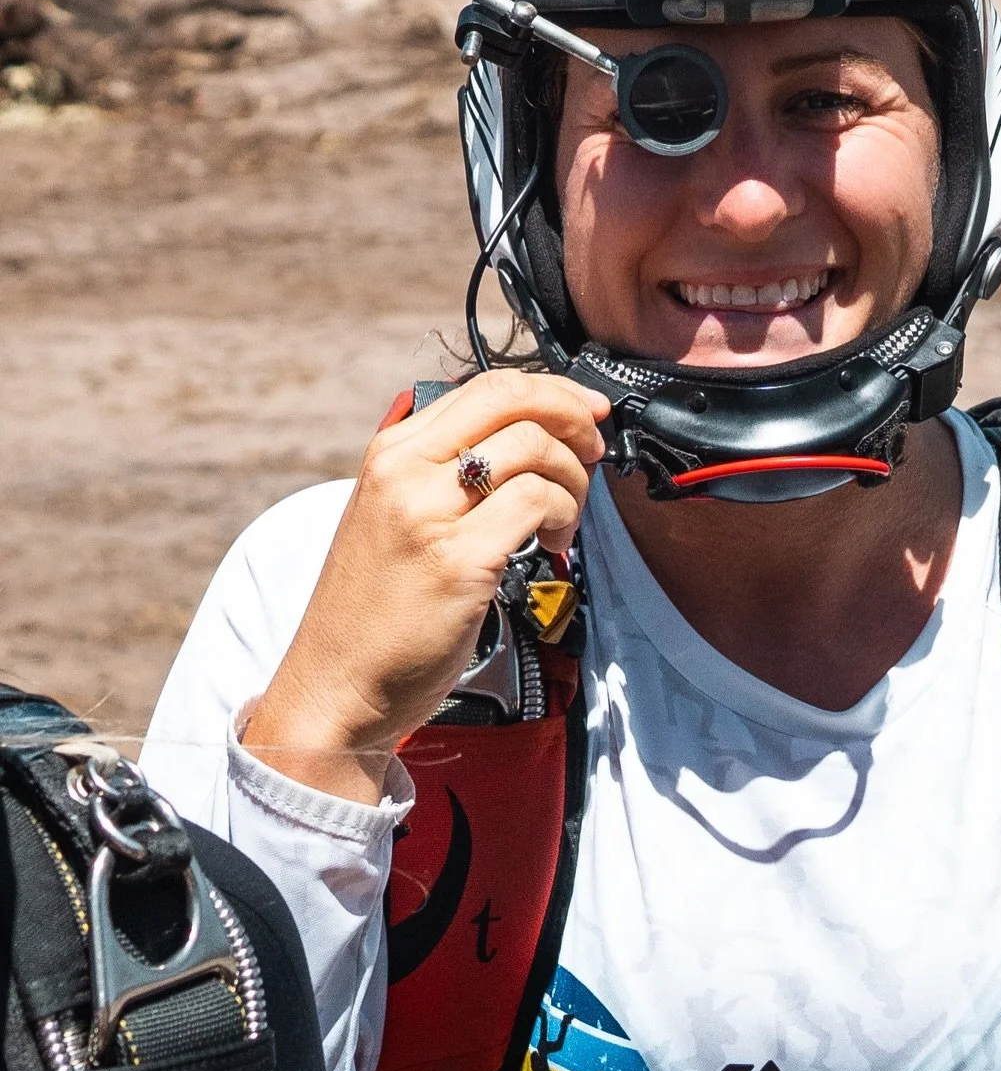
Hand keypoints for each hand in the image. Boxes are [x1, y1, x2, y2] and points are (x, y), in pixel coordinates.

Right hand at [246, 371, 608, 801]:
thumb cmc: (374, 609)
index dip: (550, 391)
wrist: (336, 685)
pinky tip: (557, 544)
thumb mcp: (390, 516)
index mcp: (390, 452)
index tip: (583, 411)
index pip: (485, 386)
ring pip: (533, 448)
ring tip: (567, 516)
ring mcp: (430, 513)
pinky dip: (565, 515)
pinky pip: (537, 502)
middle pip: (512, 400)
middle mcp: (405, 470)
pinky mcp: (460, 559)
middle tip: (594, 446)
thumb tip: (520, 433)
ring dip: (573, 476)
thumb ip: (440, 471)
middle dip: (571, 414)